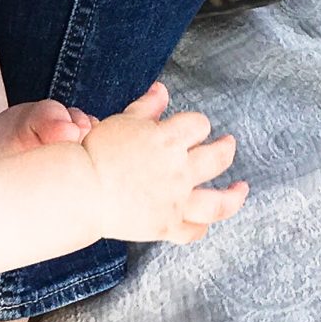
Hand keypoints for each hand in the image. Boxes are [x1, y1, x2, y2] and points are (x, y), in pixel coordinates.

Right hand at [80, 83, 247, 244]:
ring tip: (241, 189)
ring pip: (218, 202)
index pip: (199, 125)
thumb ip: (146, 107)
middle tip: (227, 144)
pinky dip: (200, 228)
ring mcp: (174, 200)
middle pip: (218, 157)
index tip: (194, 129)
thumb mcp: (123, 122)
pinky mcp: (165, 226)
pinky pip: (192, 231)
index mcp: (167, 140)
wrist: (80, 190)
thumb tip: (162, 89)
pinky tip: (206, 222)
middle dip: (226, 148)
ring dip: (234, 196)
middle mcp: (177, 170)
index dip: (198, 125)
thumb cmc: (97, 152)